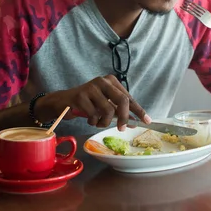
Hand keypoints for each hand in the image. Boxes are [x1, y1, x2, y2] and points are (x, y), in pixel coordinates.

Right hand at [36, 75, 150, 130]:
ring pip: (108, 110)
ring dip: (104, 122)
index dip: (138, 110)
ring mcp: (91, 87)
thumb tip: (134, 122)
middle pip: (122, 101)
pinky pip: (94, 115)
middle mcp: (102, 81)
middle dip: (124, 117)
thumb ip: (118, 111)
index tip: (146, 121)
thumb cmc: (87, 103)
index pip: (129, 97)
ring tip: (98, 122)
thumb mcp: (105, 105)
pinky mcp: (80, 96)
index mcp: (111, 81)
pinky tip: (89, 120)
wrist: (63, 101)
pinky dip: (93, 122)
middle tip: (121, 128)